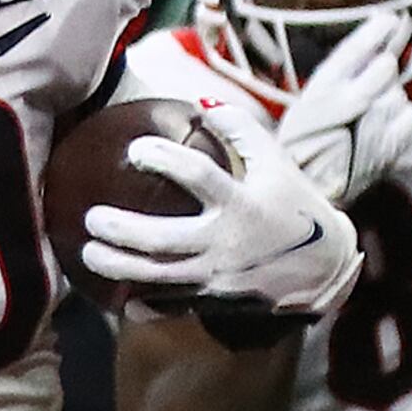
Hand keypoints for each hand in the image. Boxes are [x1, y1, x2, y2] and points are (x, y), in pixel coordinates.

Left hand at [84, 100, 363, 316]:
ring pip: (157, 277)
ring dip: (118, 267)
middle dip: (122, 230)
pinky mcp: (214, 302)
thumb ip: (242, 132)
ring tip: (88, 253)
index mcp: (242, 204)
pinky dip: (144, 306)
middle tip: (92, 217)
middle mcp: (225, 244)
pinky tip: (118, 299)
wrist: (323, 269)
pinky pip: (172, 306)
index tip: (135, 149)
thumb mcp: (276, 165)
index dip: (165, 159)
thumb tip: (201, 104)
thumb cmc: (293, 206)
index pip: (198, 177)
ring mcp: (217, 278)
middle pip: (163, 240)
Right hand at [272, 20, 411, 204]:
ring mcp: (379, 118)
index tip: (390, 20)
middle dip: (381, 75)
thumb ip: (334, 80)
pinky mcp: (395, 141)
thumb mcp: (303, 108)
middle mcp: (355, 97)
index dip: (378, 31)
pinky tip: (383, 133)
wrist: (309, 195)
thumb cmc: (297, 154)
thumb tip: (365, 56)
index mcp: (324, 86)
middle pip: (388, 66)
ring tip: (366, 124)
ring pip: (398, 93)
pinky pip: (411, 115)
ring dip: (387, 102)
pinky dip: (401, 122)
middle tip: (366, 94)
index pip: (359, 46)